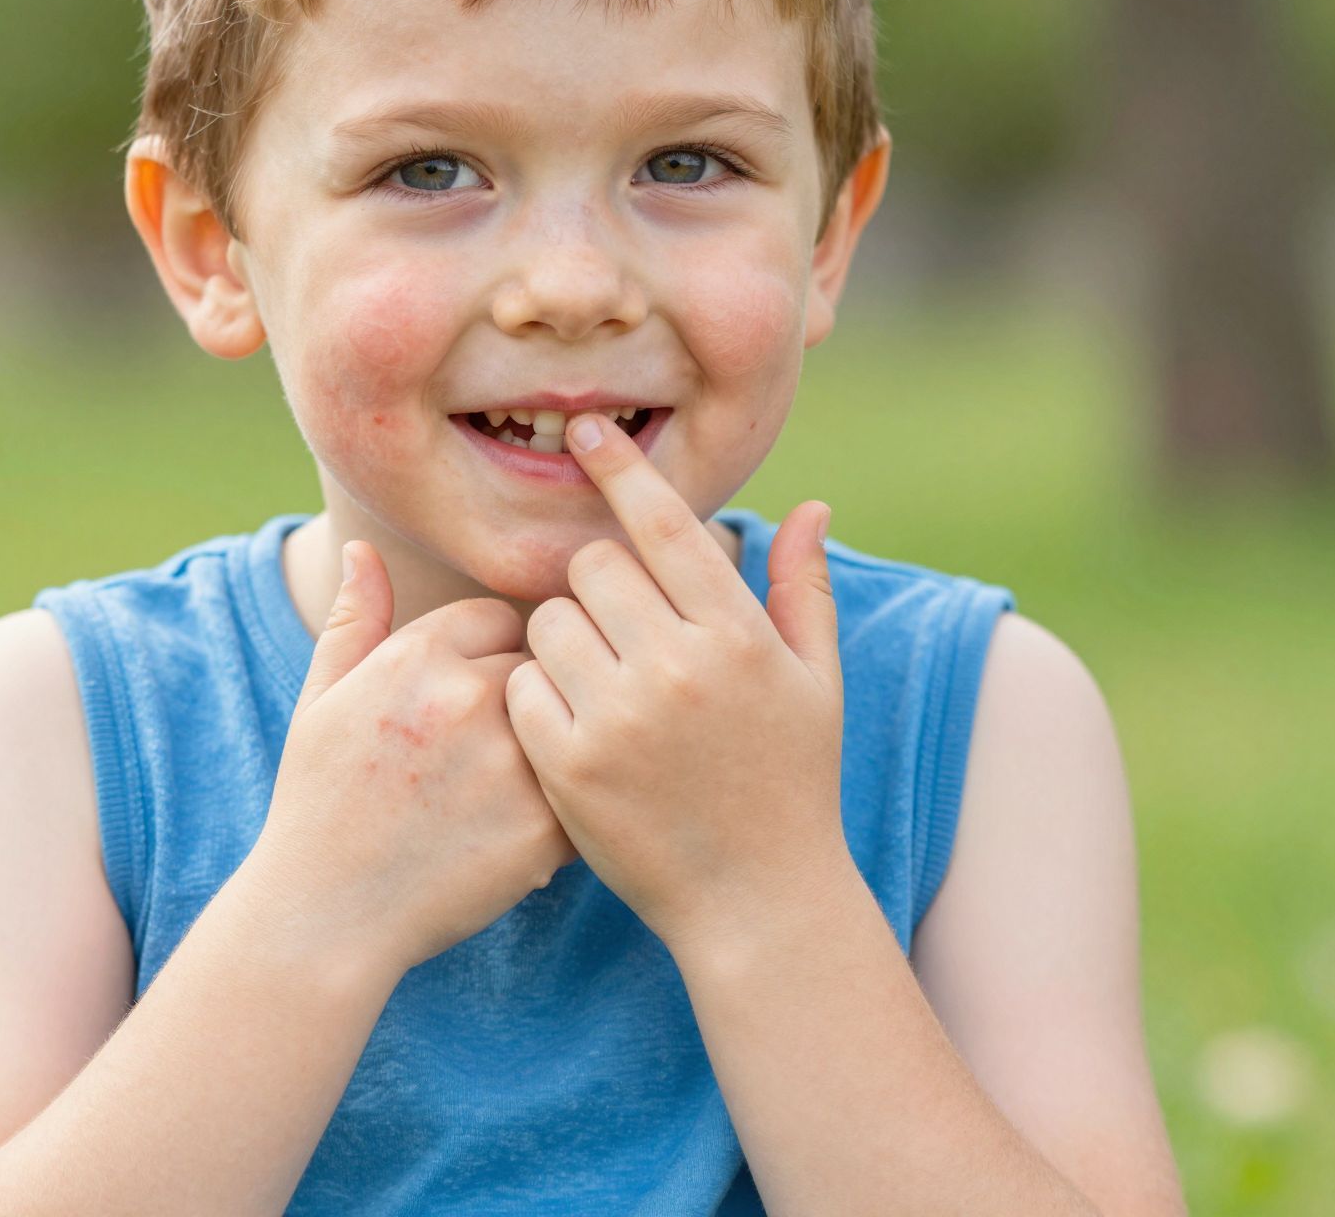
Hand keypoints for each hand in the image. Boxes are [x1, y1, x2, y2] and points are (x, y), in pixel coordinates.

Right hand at [249, 540, 578, 976]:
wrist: (327, 914)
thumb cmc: (320, 803)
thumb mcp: (320, 699)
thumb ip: (353, 617)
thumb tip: (362, 545)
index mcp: (419, 653)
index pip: (502, 617)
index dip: (488, 658)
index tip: (466, 704)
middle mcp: (469, 695)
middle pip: (546, 663)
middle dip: (530, 697)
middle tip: (489, 752)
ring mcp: (512, 761)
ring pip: (575, 719)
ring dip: (556, 745)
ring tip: (507, 789)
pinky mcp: (545, 826)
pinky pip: (588, 786)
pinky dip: (572, 804)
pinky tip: (525, 828)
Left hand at [504, 411, 851, 956]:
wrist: (758, 904)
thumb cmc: (791, 783)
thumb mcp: (814, 683)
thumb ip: (802, 589)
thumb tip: (809, 505)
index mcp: (737, 635)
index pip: (666, 525)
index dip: (621, 469)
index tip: (587, 429)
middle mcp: (677, 667)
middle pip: (592, 566)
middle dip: (596, 584)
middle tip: (618, 628)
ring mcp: (618, 718)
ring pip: (547, 621)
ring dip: (562, 637)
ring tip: (597, 680)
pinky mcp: (567, 765)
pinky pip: (519, 686)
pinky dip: (533, 694)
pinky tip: (570, 723)